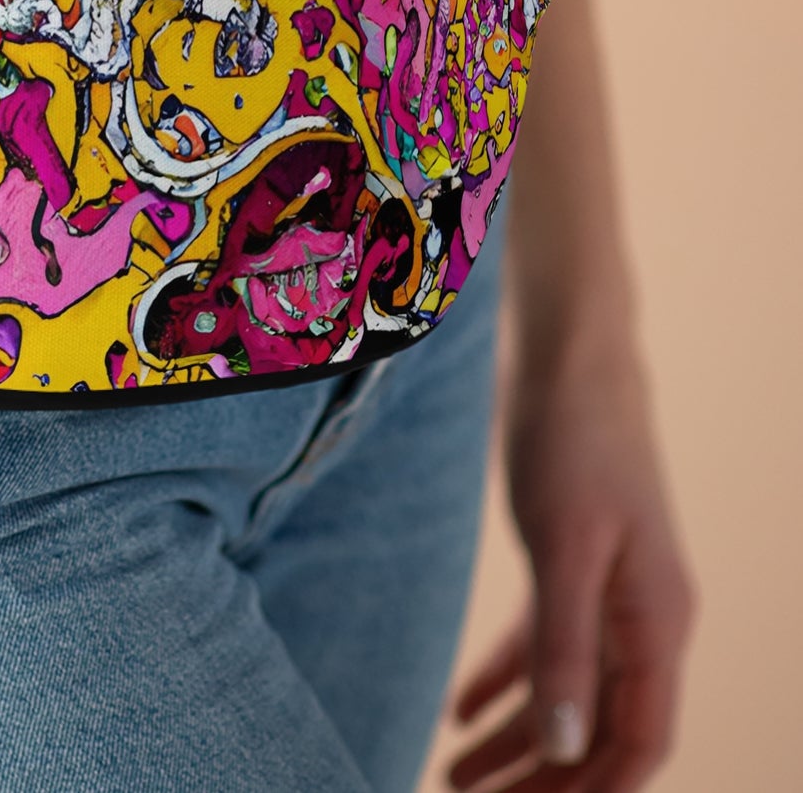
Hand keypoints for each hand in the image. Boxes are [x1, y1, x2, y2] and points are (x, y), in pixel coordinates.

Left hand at [447, 328, 696, 791]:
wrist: (570, 357)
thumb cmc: (574, 441)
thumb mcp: (565, 546)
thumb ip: (565, 645)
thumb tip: (567, 751)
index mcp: (658, 621)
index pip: (638, 742)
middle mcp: (641, 616)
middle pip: (597, 728)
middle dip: (541, 779)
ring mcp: (608, 589)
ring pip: (566, 691)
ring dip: (515, 740)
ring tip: (451, 776)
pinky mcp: (571, 561)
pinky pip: (543, 643)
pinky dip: (505, 680)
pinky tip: (460, 711)